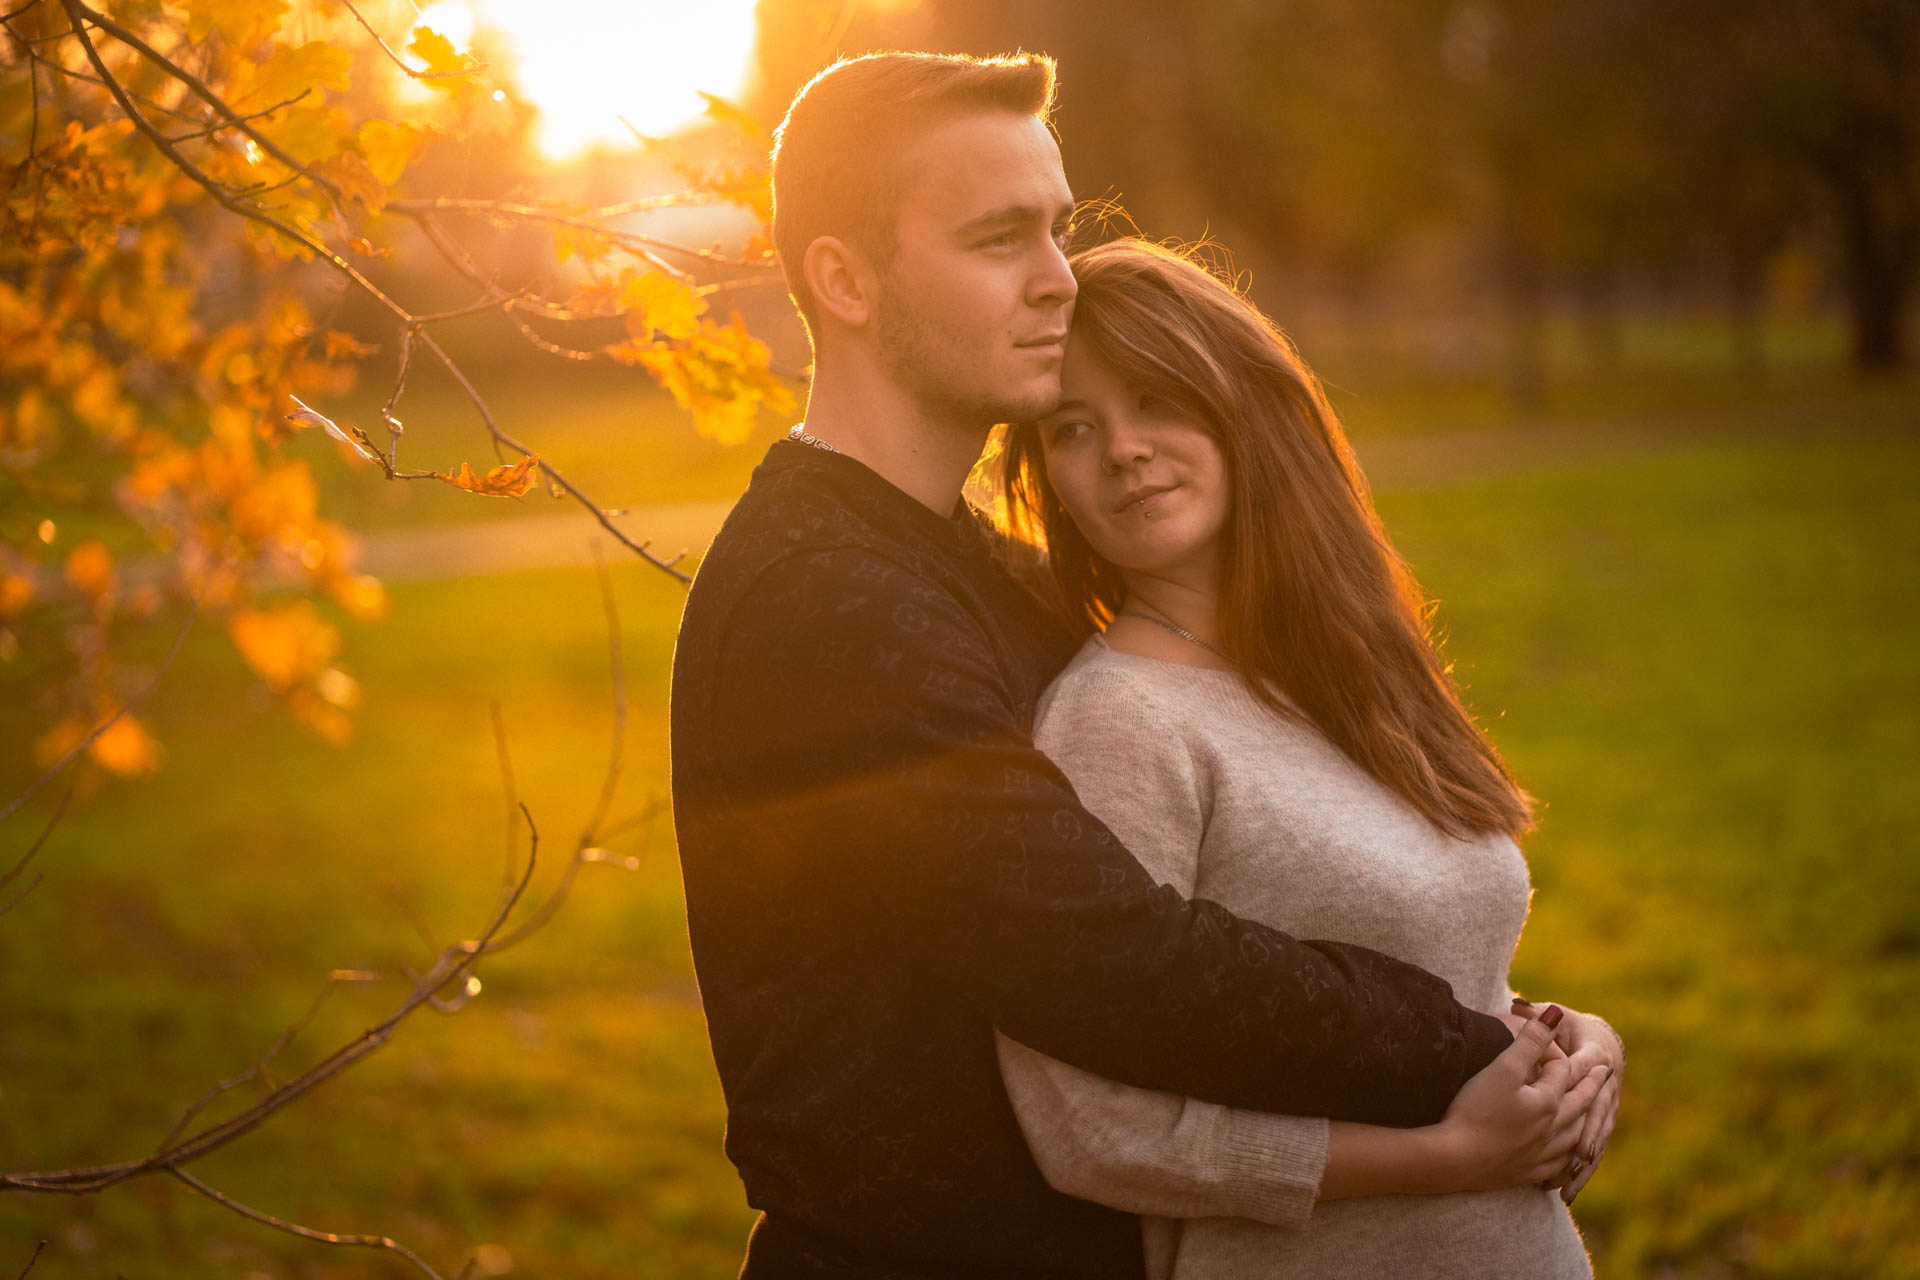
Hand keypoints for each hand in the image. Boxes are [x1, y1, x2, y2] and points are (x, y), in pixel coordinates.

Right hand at [1436, 1006, 1609, 1192]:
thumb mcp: (1503, 1068)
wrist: (1453, 1159)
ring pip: (1572, 1138)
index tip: (1554, 1040)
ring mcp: (1539, 1155)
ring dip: (1585, 1123)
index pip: (1562, 1070)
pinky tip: (1563, 1161)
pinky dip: (1565, 1160)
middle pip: (1577, 1104)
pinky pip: (1555, 1167)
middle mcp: (1551, 1130)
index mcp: (1548, 1102)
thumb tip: (1555, 1014)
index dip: (1556, 1051)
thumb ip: (1531, 1041)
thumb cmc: (1476, 1110)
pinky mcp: (1523, 1173)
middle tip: (1604, 1073)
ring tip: (1590, 1116)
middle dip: (1591, 1085)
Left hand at [1512, 997, 1622, 1203]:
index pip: (1590, 1078)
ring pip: (1596, 1140)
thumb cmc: (1570, 1028)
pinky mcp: (1596, 1126)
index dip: (1583, 1095)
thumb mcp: (1557, 1017)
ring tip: (1568, 1188)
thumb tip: (1518, 1002)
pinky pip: (1590, 1151)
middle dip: (1587, 1142)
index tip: (1571, 1111)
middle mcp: (1605, 1087)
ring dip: (1584, 1166)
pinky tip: (1564, 1191)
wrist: (1598, 1044)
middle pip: (1597, 1118)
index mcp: (1596, 1057)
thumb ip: (1536, 1013)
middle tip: (1575, 1162)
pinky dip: (1579, 1171)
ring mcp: (1604, 1110)